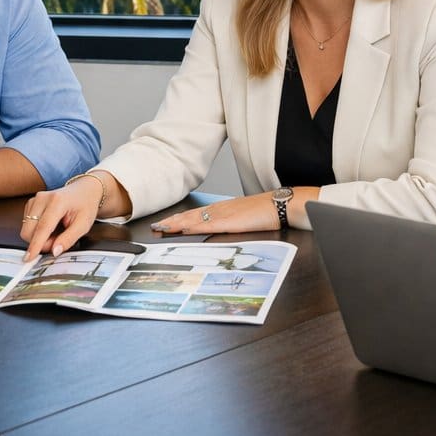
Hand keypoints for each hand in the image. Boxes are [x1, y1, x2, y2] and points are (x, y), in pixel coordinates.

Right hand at [21, 180, 102, 260]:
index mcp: (57, 202)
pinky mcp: (30, 203)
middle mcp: (42, 198)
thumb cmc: (85, 206)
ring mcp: (34, 200)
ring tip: (56, 231)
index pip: (43, 227)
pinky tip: (50, 226)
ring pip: (27, 229)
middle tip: (58, 241)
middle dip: (41, 243)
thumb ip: (69, 239)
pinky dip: (37, 231)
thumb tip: (55, 251)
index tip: (29, 258)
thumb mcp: (84, 225)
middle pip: (29, 230)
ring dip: (39, 237)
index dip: (35, 245)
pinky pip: (27, 225)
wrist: (83, 191)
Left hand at [150, 193, 278, 235]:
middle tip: (156, 227)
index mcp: (222, 209)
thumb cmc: (265, 213)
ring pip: (194, 218)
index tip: (165, 223)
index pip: (195, 214)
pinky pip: (207, 224)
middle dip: (172, 221)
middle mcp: (219, 210)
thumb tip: (222, 230)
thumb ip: (231, 223)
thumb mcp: (244, 218)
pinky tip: (183, 229)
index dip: (179, 219)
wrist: (278, 205)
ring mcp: (223, 214)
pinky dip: (192, 226)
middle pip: (190, 215)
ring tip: (162, 228)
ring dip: (177, 223)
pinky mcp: (228, 222)